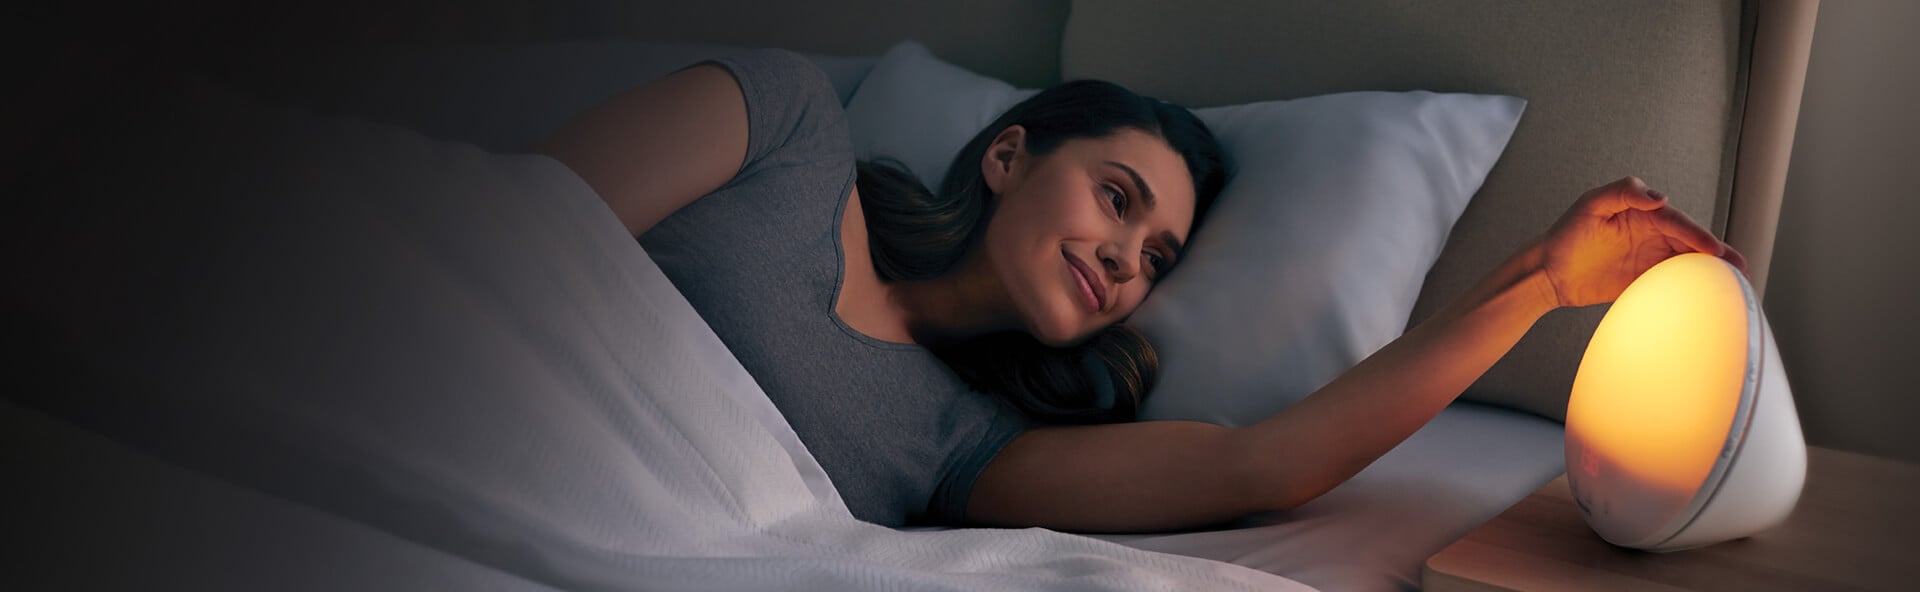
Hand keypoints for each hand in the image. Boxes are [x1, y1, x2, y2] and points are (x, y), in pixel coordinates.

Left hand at [1536, 176, 1747, 307]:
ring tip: (1737, 282)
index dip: (1698, 236)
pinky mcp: (1644, 280)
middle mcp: (1652, 234)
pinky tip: (1710, 297)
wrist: (1548, 272)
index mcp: (1643, 213)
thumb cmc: (1566, 234)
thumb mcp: (1590, 205)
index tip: (1714, 250)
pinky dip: (1692, 288)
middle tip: (1740, 267)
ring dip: (1711, 271)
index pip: (1678, 223)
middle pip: (1691, 242)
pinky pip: (1673, 283)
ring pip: (1687, 262)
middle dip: (1717, 253)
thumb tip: (1661, 198)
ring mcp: (1650, 258)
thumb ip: (1623, 192)